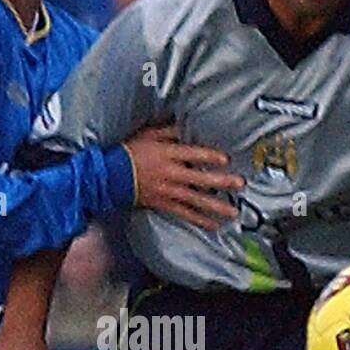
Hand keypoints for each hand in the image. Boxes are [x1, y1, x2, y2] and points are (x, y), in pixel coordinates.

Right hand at [124, 125, 243, 229]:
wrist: (110, 176)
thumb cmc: (129, 151)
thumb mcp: (148, 133)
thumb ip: (170, 131)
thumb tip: (189, 124)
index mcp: (168, 154)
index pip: (193, 155)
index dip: (210, 157)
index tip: (226, 159)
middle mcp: (171, 174)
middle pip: (200, 179)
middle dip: (221, 182)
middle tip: (240, 184)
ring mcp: (168, 191)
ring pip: (196, 200)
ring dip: (216, 207)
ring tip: (233, 212)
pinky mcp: (163, 204)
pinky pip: (184, 214)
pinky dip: (199, 220)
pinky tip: (213, 225)